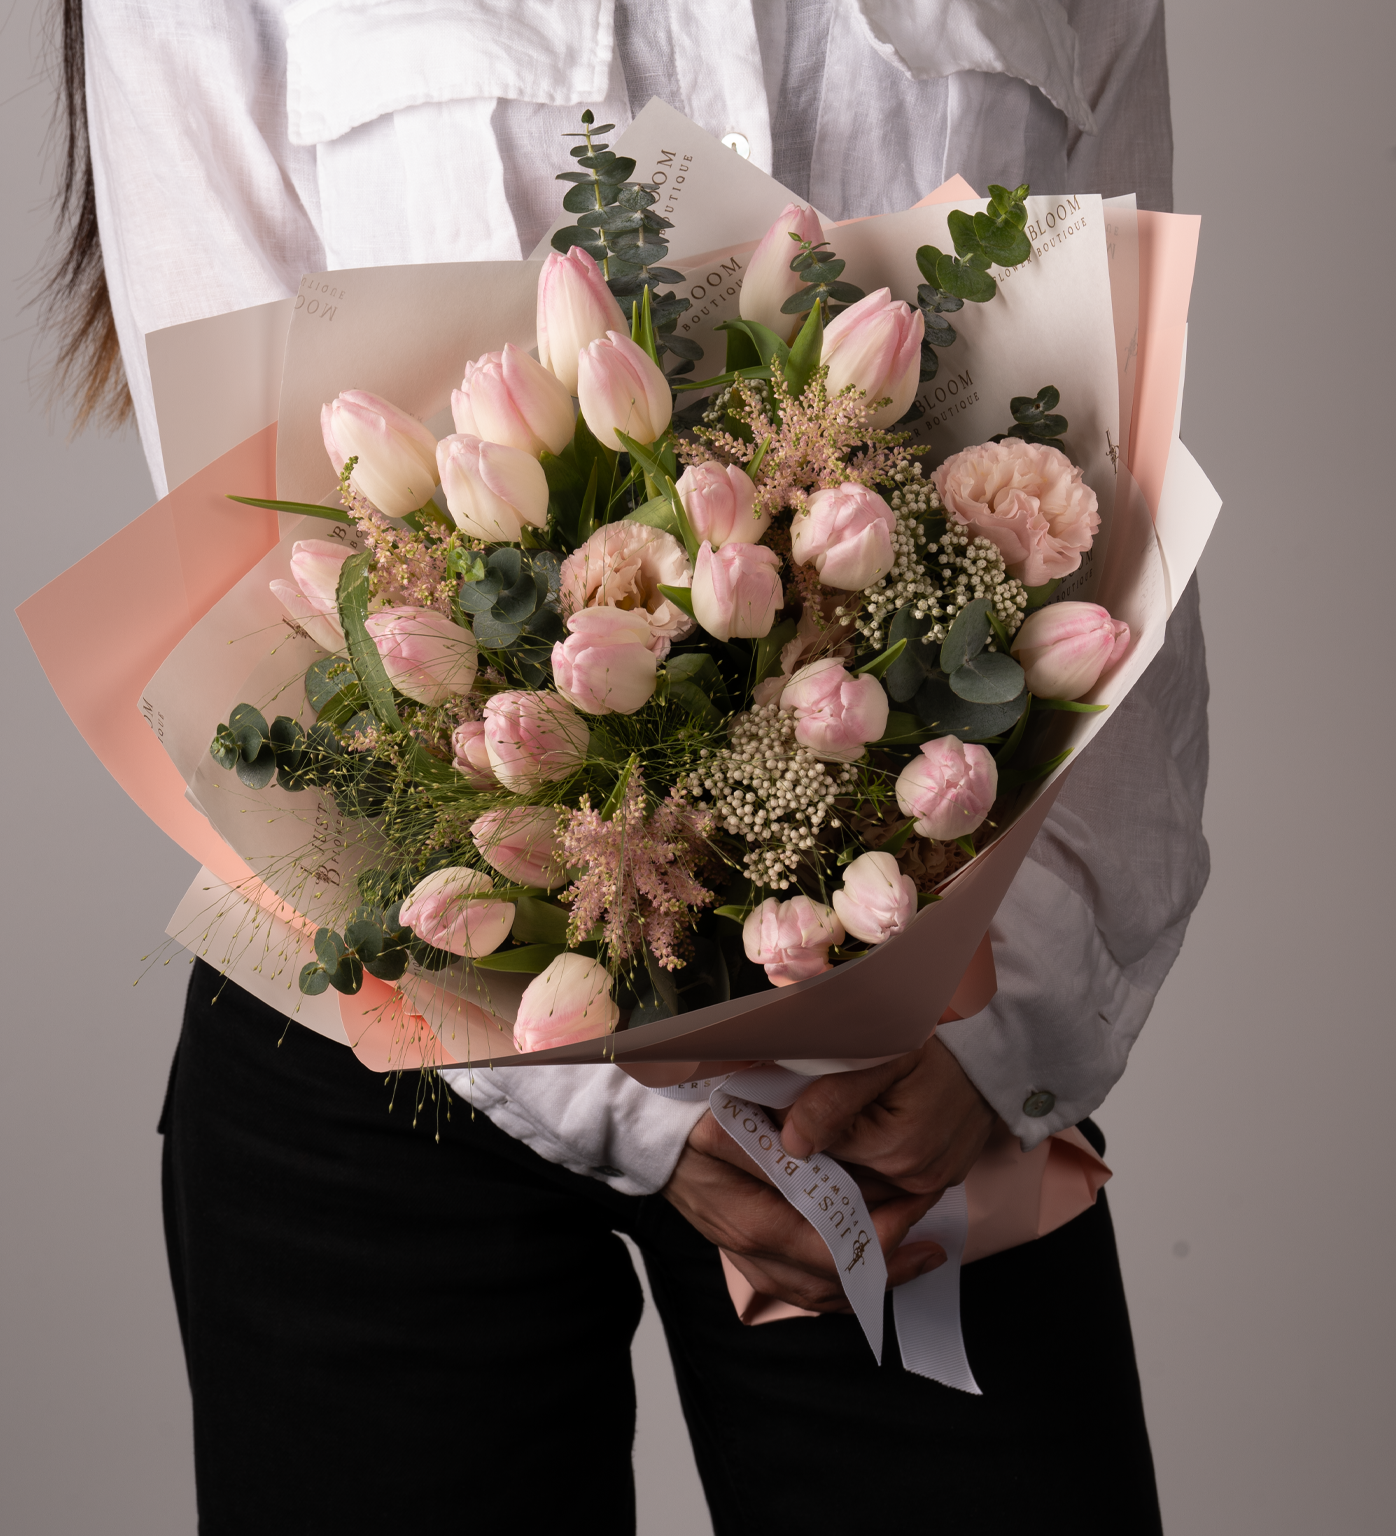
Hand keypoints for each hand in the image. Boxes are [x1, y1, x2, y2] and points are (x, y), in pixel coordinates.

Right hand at [662, 1110, 946, 1312]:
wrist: (640, 1128)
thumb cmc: (690, 1109)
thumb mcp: (738, 1109)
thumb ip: (789, 1132)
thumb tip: (848, 1147)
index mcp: (753, 1209)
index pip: (833, 1236)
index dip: (884, 1228)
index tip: (920, 1199)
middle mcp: (748, 1237)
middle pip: (831, 1274)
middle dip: (889, 1262)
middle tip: (934, 1243)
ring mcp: (742, 1250)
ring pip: (817, 1290)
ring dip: (872, 1280)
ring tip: (918, 1260)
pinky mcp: (742, 1253)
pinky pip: (799, 1286)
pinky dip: (840, 1285)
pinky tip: (871, 1269)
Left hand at [780, 1036, 996, 1202]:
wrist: (1000, 1046)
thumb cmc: (941, 1043)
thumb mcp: (885, 1054)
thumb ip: (835, 1097)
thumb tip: (794, 1142)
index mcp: (896, 1151)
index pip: (820, 1146)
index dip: (805, 1115)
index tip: (805, 1086)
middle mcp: (915, 1178)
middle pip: (842, 1164)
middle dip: (830, 1130)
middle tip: (834, 1088)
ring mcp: (931, 1182)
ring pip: (864, 1171)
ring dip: (854, 1143)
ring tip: (866, 1099)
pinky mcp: (941, 1177)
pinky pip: (891, 1172)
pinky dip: (879, 1149)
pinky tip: (885, 1116)